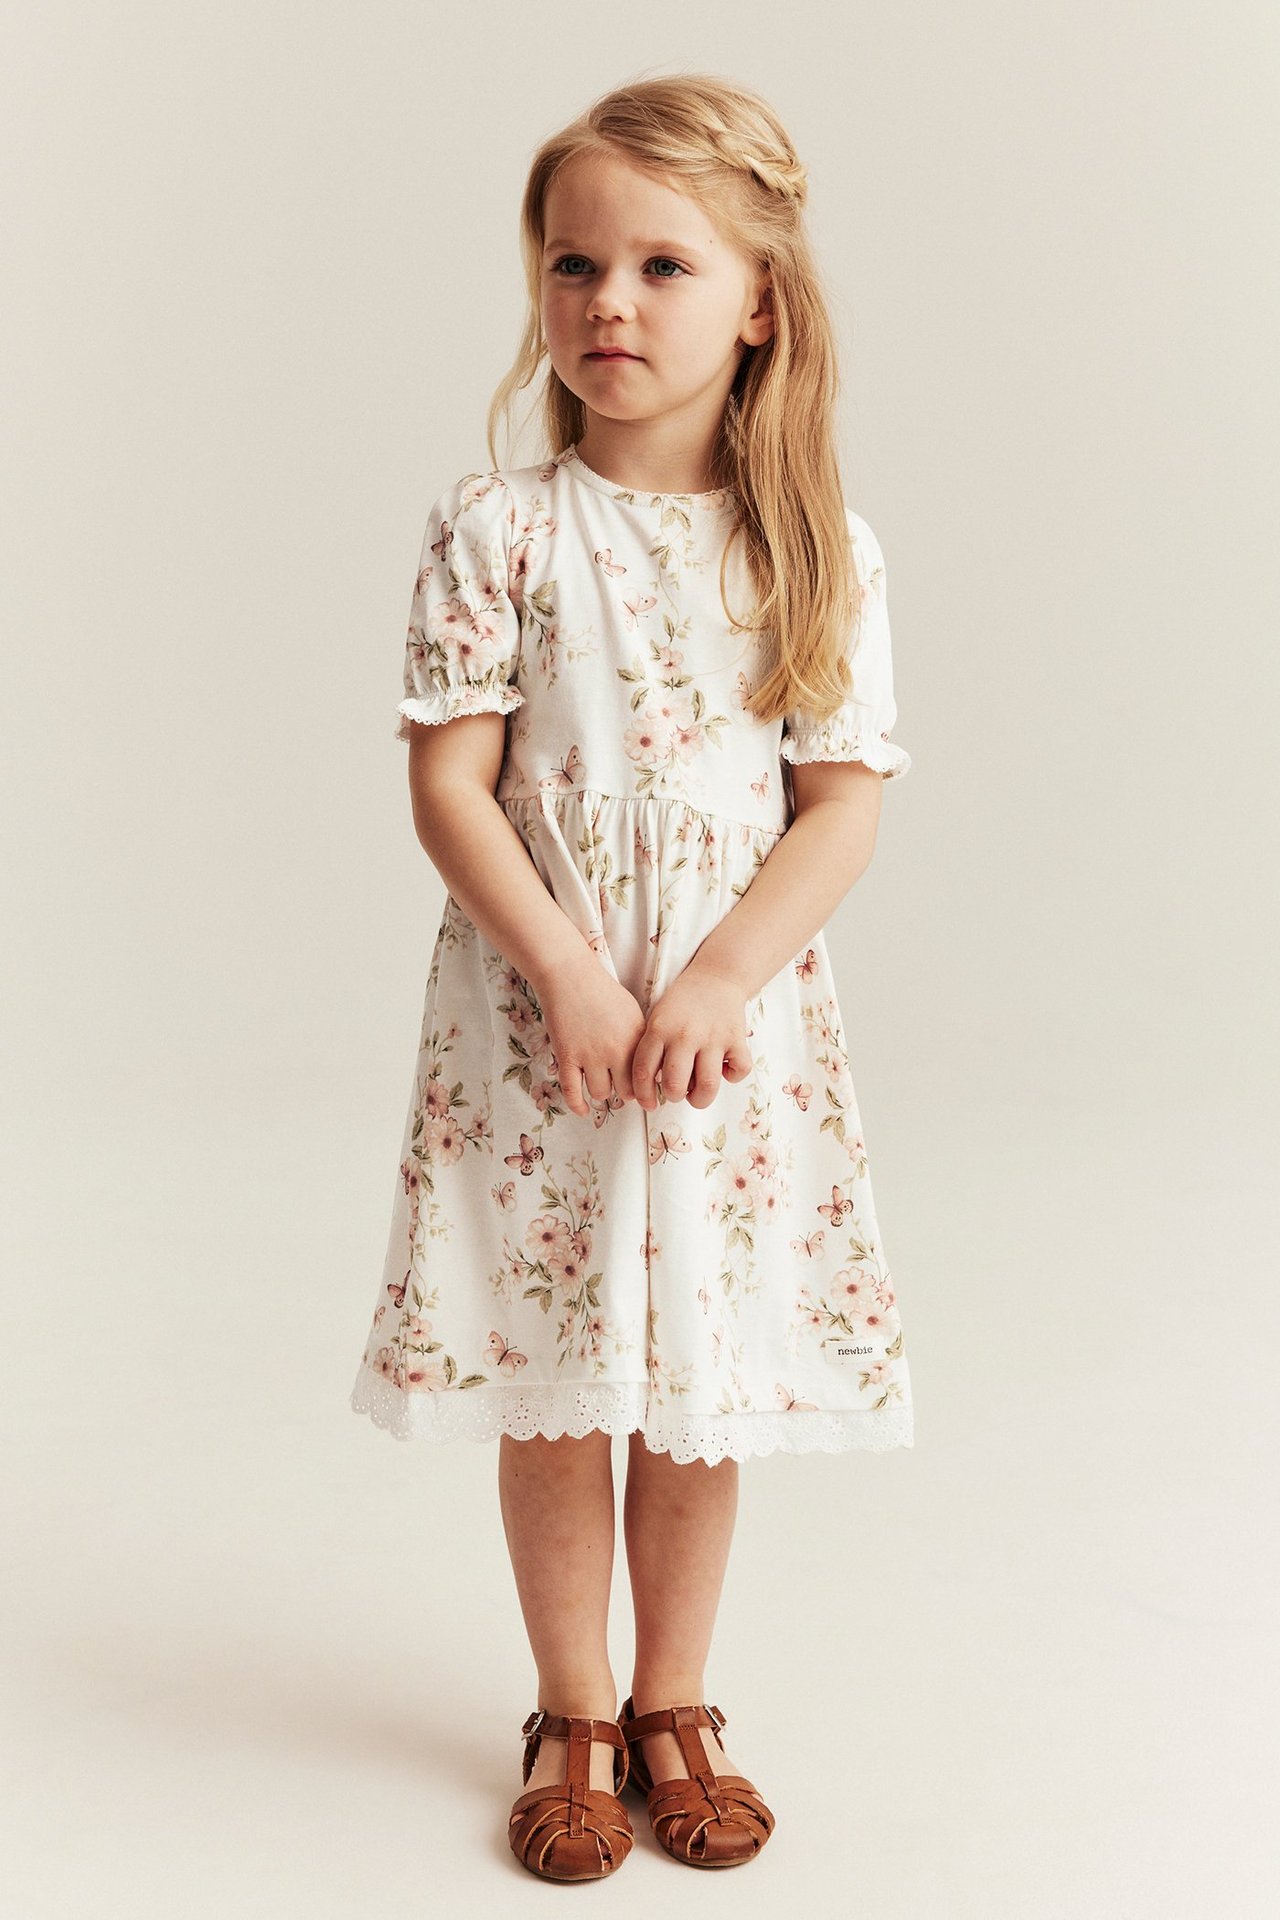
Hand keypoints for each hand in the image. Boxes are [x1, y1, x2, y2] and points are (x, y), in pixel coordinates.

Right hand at [537, 949, 648, 1117]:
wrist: (570, 977)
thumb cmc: (604, 993)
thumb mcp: (634, 1014)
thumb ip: (642, 1042)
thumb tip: (652, 1070)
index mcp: (636, 1040)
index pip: (647, 1079)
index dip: (647, 1089)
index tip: (645, 1094)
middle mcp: (615, 1051)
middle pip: (626, 1092)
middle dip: (625, 1092)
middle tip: (622, 1088)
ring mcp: (590, 1055)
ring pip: (600, 1094)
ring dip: (601, 1093)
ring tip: (601, 1084)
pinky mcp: (567, 1057)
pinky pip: (572, 1091)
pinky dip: (577, 1105)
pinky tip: (582, 1110)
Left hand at [631, 962, 753, 1111]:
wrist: (716, 977)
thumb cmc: (682, 1004)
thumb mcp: (656, 1019)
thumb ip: (651, 1050)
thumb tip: (649, 1089)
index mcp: (659, 1029)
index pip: (643, 1072)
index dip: (643, 1095)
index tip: (648, 1103)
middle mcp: (685, 1035)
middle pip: (675, 1085)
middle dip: (673, 1097)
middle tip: (676, 1092)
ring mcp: (713, 1037)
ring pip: (707, 1086)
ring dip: (700, 1098)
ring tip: (697, 1092)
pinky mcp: (737, 1039)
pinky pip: (738, 1071)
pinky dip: (732, 1076)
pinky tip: (724, 1068)